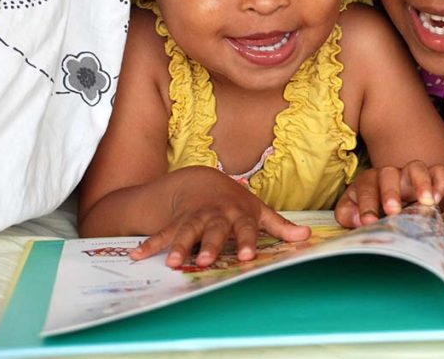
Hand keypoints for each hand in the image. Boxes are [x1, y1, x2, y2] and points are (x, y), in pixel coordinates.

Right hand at [129, 166, 309, 267]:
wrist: (201, 180)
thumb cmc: (235, 202)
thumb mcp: (258, 210)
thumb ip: (279, 226)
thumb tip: (307, 236)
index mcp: (238, 213)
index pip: (244, 228)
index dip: (246, 241)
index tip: (247, 256)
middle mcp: (216, 215)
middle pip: (213, 230)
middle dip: (210, 245)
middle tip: (204, 261)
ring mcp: (194, 217)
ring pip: (186, 231)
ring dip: (179, 246)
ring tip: (172, 263)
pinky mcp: (175, 221)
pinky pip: (163, 233)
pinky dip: (150, 244)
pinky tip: (137, 255)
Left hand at [334, 161, 443, 227]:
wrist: (389, 208)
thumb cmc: (369, 210)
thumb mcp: (352, 212)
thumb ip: (347, 213)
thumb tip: (357, 218)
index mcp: (368, 181)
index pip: (366, 188)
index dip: (366, 204)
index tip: (368, 221)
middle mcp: (389, 174)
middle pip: (388, 174)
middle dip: (390, 192)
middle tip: (393, 211)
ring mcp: (411, 175)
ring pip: (416, 167)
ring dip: (421, 183)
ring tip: (426, 202)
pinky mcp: (430, 179)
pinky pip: (439, 172)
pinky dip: (441, 182)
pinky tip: (438, 200)